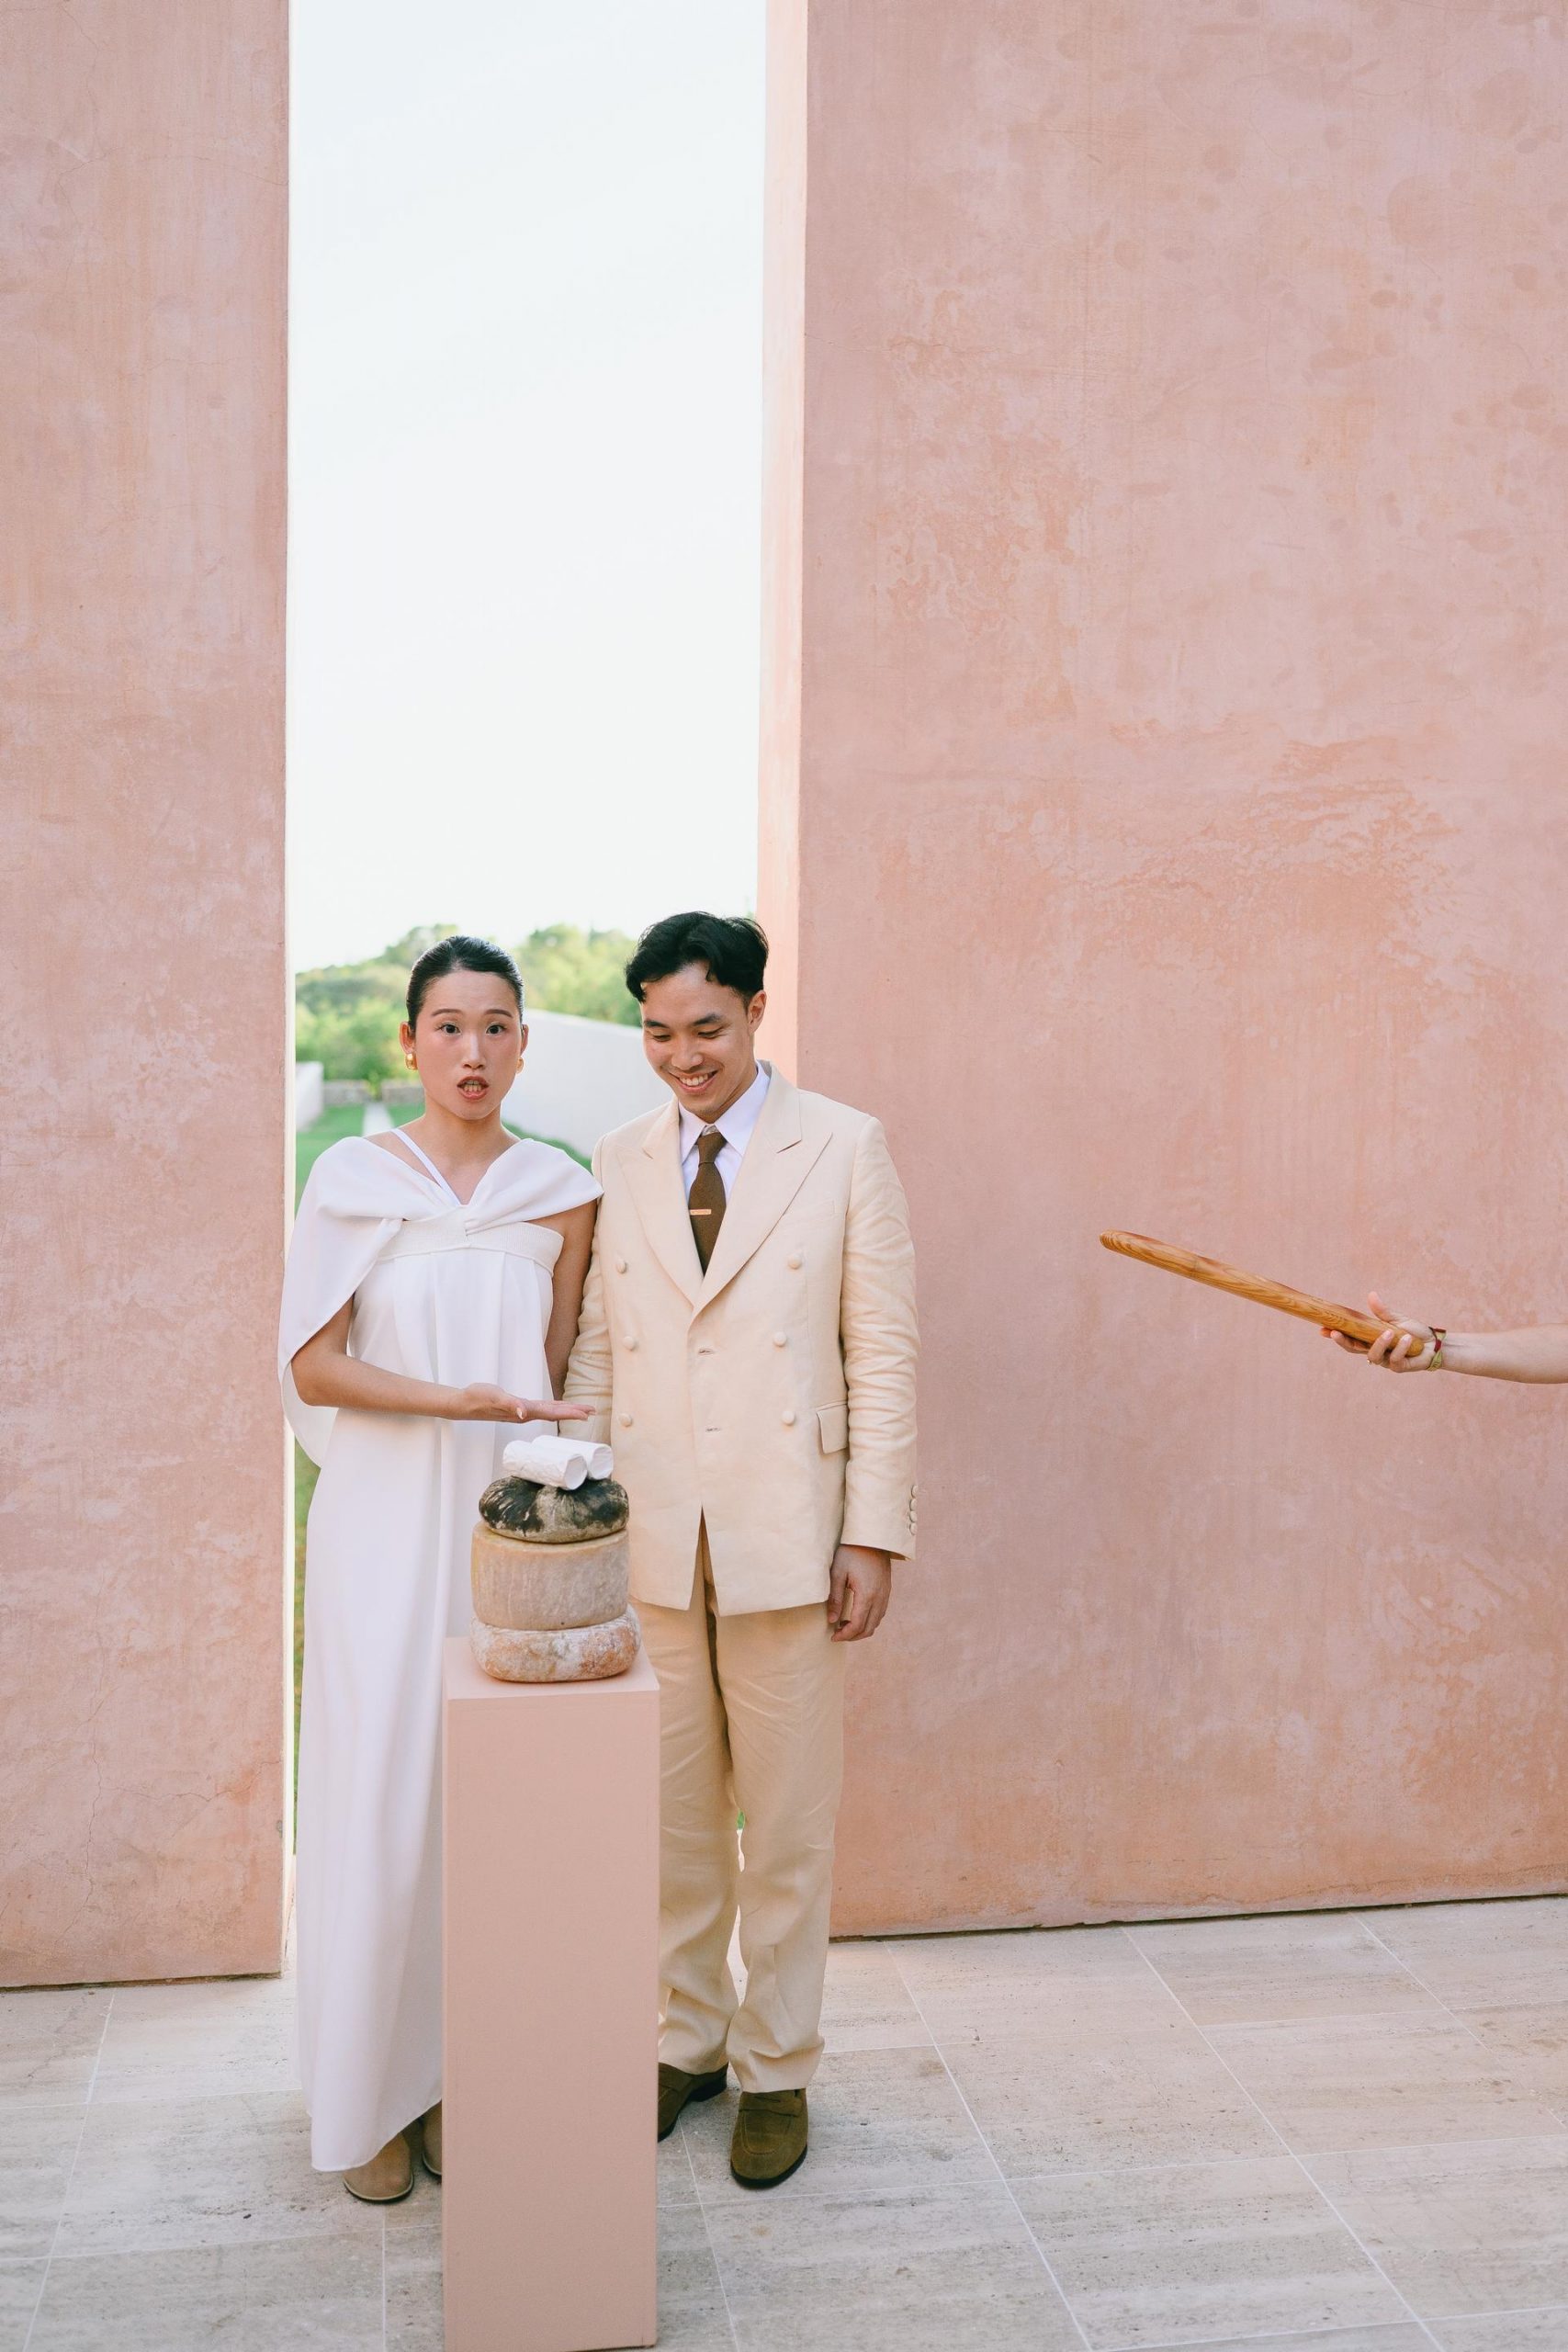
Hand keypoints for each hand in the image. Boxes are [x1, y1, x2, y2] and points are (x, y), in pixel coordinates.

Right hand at [457, 1386, 594, 1422]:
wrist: (465, 1403)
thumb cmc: (478, 1399)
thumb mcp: (494, 1397)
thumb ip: (509, 1404)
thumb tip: (523, 1412)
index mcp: (524, 1411)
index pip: (552, 1412)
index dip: (570, 1412)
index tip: (587, 1413)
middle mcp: (526, 1413)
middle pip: (555, 1412)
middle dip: (574, 1412)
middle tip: (593, 1411)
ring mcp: (522, 1411)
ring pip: (550, 1410)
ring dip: (566, 1410)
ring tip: (581, 1410)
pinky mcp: (518, 1407)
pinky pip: (541, 1407)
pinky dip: (553, 1407)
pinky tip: (557, 1407)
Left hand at [827, 1545, 892, 1641]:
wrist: (872, 1536)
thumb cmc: (851, 1551)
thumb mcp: (838, 1573)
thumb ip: (834, 1598)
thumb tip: (831, 1620)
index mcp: (867, 1595)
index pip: (857, 1625)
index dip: (845, 1635)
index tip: (833, 1636)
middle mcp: (880, 1597)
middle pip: (869, 1628)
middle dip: (853, 1636)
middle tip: (837, 1633)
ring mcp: (885, 1594)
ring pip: (876, 1622)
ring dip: (862, 1628)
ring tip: (844, 1624)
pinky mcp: (887, 1590)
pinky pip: (880, 1613)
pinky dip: (869, 1620)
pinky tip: (856, 1614)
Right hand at [1321, 1291, 1437, 1372]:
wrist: (1433, 1344)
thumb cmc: (1413, 1332)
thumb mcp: (1396, 1319)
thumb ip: (1382, 1311)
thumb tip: (1371, 1294)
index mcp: (1370, 1339)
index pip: (1349, 1338)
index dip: (1335, 1335)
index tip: (1321, 1329)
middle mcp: (1374, 1351)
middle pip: (1352, 1350)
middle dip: (1342, 1342)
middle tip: (1335, 1333)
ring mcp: (1385, 1361)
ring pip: (1373, 1355)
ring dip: (1379, 1343)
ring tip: (1389, 1332)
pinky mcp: (1398, 1367)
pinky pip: (1395, 1359)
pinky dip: (1401, 1347)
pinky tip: (1407, 1339)